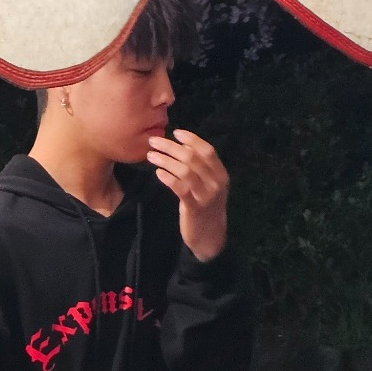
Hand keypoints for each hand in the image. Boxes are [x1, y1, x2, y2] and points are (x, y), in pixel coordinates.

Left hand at [148, 130, 228, 262]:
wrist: (210, 238)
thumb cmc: (205, 209)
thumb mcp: (207, 187)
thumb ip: (200, 170)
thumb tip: (182, 149)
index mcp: (221, 174)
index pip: (207, 150)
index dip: (192, 139)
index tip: (175, 132)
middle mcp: (216, 183)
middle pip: (193, 158)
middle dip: (171, 147)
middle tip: (154, 142)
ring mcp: (206, 196)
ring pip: (185, 171)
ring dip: (166, 160)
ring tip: (151, 156)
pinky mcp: (194, 208)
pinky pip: (180, 188)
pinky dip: (168, 178)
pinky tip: (158, 173)